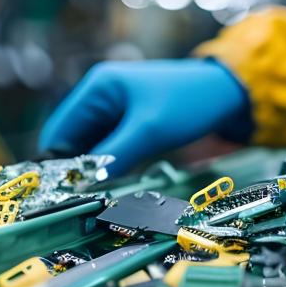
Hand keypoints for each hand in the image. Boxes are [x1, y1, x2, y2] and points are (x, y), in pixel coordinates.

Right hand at [39, 59, 250, 174]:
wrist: (227, 93)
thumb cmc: (189, 103)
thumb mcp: (150, 131)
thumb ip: (115, 156)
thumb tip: (83, 183)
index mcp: (97, 88)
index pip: (60, 132)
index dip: (57, 163)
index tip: (60, 193)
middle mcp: (100, 96)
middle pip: (72, 140)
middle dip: (76, 167)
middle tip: (79, 198)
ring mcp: (115, 108)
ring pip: (91, 146)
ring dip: (94, 167)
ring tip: (97, 192)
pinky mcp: (130, 121)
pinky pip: (110, 146)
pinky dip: (110, 163)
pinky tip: (116, 180)